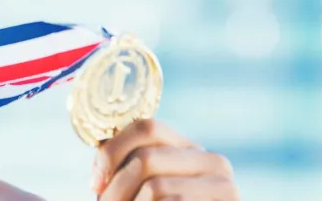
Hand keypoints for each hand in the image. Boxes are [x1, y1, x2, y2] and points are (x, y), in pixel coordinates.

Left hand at [93, 119, 238, 200]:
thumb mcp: (146, 195)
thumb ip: (130, 175)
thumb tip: (98, 177)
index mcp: (191, 150)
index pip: (147, 127)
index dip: (111, 151)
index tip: (95, 183)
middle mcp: (214, 163)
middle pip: (146, 158)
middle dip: (115, 189)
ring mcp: (225, 188)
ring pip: (156, 187)